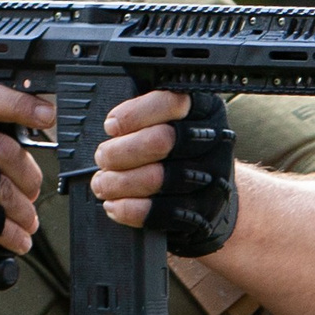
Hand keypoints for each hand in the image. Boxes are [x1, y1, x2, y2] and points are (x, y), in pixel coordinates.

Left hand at [88, 89, 238, 256]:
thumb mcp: (166, 122)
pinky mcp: (204, 210)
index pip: (170, 102)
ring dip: (119, 182)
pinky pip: (162, 212)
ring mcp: (212, 177)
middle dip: (120, 151)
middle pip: (161, 141)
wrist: (210, 194)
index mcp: (203, 109)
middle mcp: (212, 140)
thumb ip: (143, 117)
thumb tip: (112, 127)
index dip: (134, 115)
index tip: (110, 126)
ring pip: (157, 178)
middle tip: (102, 157)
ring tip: (102, 184)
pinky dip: (131, 210)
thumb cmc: (177, 152)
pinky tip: (115, 206)